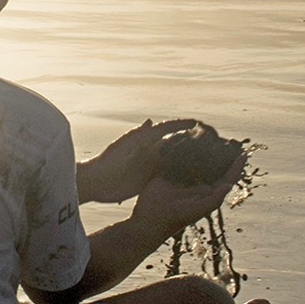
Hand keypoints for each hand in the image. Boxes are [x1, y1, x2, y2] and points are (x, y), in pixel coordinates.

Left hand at [80, 118, 200, 202]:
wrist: (94, 182)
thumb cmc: (107, 161)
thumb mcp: (124, 146)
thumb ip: (138, 135)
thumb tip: (150, 121)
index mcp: (144, 140)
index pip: (166, 130)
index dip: (180, 125)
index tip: (197, 123)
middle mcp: (149, 152)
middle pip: (173, 145)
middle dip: (189, 143)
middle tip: (210, 143)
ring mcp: (149, 167)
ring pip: (172, 162)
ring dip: (187, 162)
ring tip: (207, 162)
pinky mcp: (147, 182)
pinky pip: (166, 178)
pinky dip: (178, 178)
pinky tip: (193, 181)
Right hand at [131, 149, 244, 236]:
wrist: (149, 219)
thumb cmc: (176, 218)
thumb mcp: (197, 210)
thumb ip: (214, 199)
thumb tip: (229, 185)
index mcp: (208, 194)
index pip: (226, 178)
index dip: (236, 167)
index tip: (243, 154)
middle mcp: (197, 185)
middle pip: (213, 167)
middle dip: (220, 155)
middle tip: (228, 141)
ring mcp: (183, 179)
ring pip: (196, 161)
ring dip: (202, 150)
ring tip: (208, 136)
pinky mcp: (169, 173)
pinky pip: (178, 159)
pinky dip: (182, 150)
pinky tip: (185, 139)